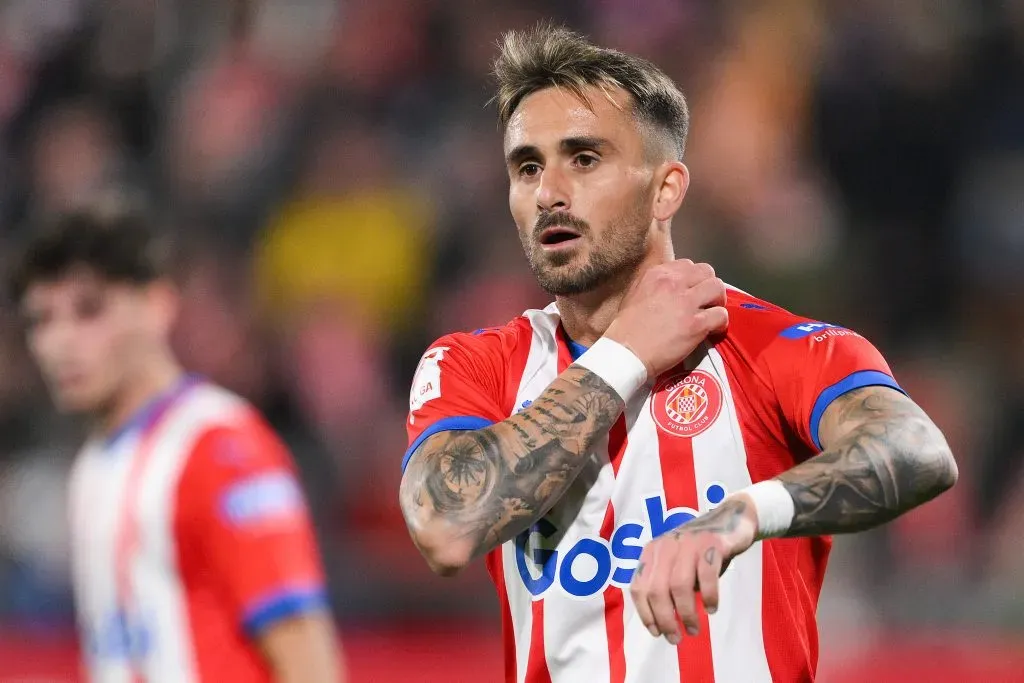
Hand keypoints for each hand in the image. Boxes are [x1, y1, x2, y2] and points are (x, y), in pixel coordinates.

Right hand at [605, 259, 727, 377]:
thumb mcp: (635, 294)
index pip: (687, 264)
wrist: (626, 352)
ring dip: (718, 301)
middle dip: (709, 285)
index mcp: (657, 274)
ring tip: (712, 312)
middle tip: (706, 300)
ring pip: (717, 289)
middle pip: (707, 272)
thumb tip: (670, 285)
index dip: (693, 278)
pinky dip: (721, 322)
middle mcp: (673, 283)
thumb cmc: (626, 328)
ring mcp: (686, 303)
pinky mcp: (696, 324)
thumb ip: (654, 284)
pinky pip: (721, 315)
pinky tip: (713, 329)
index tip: (691, 291)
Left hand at [630, 495, 757, 643]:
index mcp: (652, 552)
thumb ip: (666, 586)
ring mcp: (688, 543)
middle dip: (665, 619)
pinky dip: (709, 596)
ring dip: (686, 613)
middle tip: (677, 638)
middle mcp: (666, 546)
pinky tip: (712, 608)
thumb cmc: (700, 551)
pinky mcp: (711, 543)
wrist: (730, 519)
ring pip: (679, 586)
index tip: (657, 633)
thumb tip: (663, 623)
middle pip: (656, 590)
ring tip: (694, 629)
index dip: (645, 614)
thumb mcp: (676, 565)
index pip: (638, 587)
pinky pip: (706, 576)